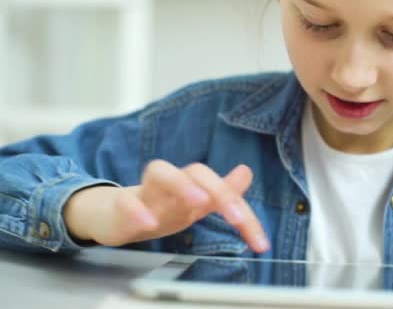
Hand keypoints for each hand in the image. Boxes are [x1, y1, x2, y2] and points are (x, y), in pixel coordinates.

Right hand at [63, 160, 269, 252]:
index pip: (220, 187)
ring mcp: (145, 193)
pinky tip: (148, 224)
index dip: (242, 211)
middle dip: (219, 191)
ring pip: (160, 174)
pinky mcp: (119, 206)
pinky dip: (137, 210)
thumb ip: (222, 191)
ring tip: (198, 202)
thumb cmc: (158, 207)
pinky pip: (126, 202)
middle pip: (195, 172)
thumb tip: (246, 171)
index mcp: (191, 186)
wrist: (112, 215)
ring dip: (181, 185)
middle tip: (236, 217)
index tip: (259, 242)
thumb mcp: (194, 203)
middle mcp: (172, 184)